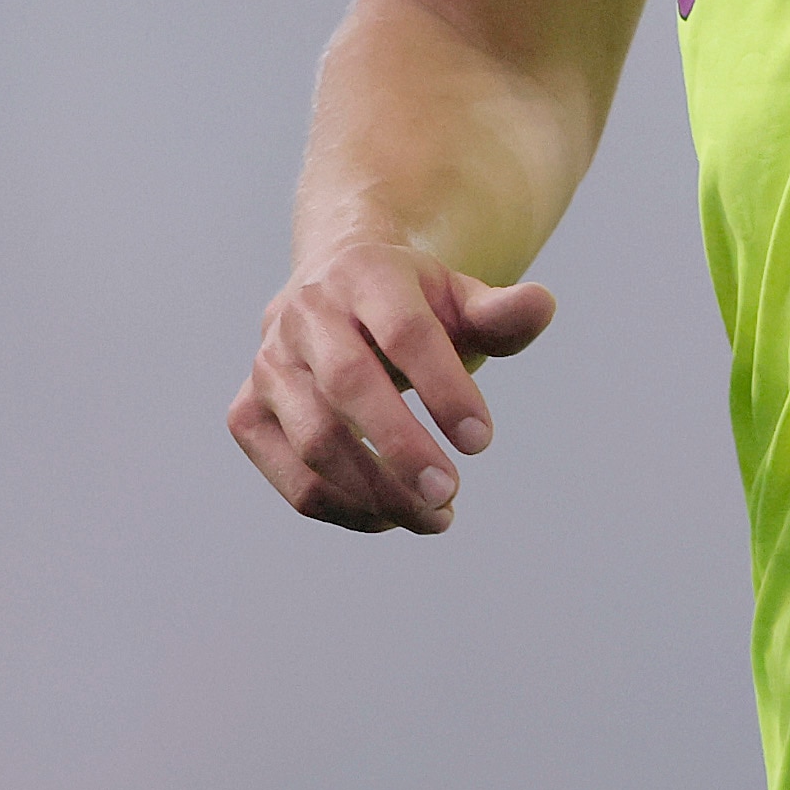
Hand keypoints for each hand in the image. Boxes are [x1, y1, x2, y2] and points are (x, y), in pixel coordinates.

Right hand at [226, 239, 556, 534]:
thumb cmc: (411, 308)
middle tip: (451, 494)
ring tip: (436, 516)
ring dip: (377, 491)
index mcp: (365, 273)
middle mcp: (305, 314)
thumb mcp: (458, 300)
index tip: (482, 443)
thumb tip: (542, 306)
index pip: (405, 332)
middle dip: (402, 448)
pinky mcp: (248, 413)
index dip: (445, 388)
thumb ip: (501, 313)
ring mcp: (269, 364)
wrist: (333, 296)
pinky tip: (391, 516)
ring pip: (315, 439)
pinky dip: (344, 509)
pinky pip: (292, 477)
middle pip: (349, 385)